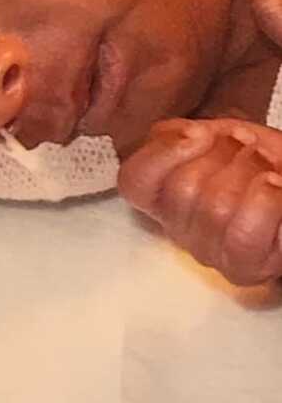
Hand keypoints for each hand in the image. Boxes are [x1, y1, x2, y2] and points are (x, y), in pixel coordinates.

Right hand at [118, 118, 281, 285]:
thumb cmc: (264, 165)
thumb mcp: (216, 134)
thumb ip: (182, 132)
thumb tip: (176, 134)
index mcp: (163, 193)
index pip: (134, 181)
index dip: (163, 154)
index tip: (200, 133)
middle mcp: (177, 227)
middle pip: (181, 190)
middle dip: (223, 156)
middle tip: (245, 145)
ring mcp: (207, 252)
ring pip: (214, 210)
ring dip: (249, 175)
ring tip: (266, 167)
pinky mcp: (241, 270)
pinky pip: (242, 236)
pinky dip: (264, 201)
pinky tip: (275, 187)